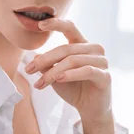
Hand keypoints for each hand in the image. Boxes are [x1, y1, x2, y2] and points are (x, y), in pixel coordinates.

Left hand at [24, 18, 114, 133]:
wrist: (89, 110)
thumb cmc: (74, 90)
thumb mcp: (55, 76)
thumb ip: (46, 65)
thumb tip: (35, 57)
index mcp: (82, 45)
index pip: (70, 28)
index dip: (56, 24)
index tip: (39, 24)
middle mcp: (94, 49)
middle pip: (66, 49)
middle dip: (45, 60)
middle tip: (29, 70)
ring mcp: (101, 62)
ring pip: (73, 61)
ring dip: (53, 72)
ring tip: (40, 83)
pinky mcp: (105, 76)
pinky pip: (86, 71)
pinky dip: (70, 74)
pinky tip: (59, 79)